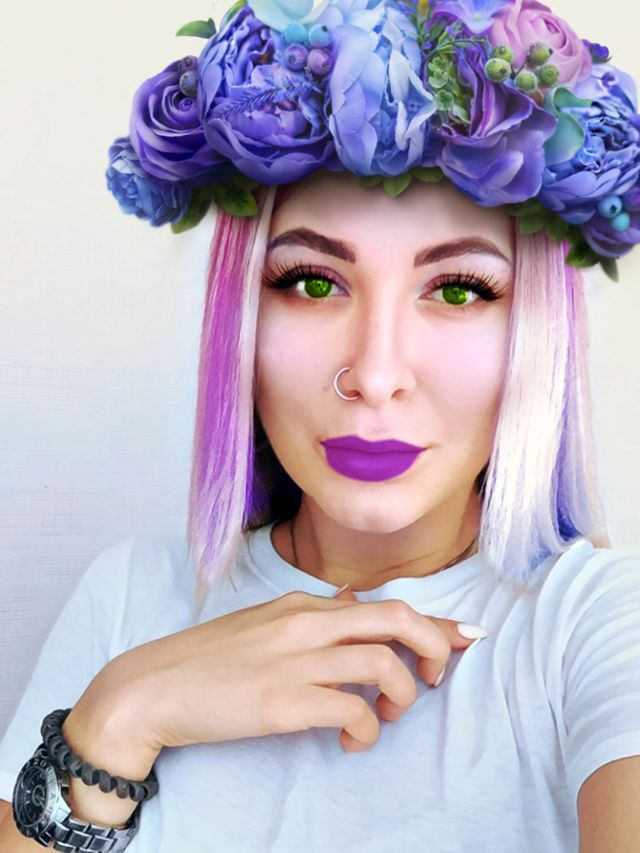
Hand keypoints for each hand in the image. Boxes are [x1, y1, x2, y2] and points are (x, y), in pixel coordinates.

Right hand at [92, 586, 484, 757]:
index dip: (434, 622)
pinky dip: (366, 732)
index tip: (466, 637)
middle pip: (396, 620)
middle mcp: (306, 622)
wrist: (155, 686)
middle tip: (433, 677)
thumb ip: (314, 615)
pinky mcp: (285, 701)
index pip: (384, 604)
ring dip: (399, 696)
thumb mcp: (266, 623)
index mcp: (303, 603)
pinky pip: (353, 711)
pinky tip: (351, 742)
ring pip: (383, 665)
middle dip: (432, 646)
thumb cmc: (210, 658)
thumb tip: (353, 604)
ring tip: (382, 718)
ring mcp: (296, 660)